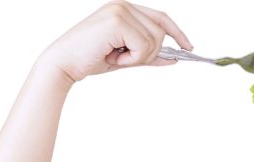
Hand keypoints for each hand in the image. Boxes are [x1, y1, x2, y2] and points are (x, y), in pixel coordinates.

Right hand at [38, 1, 192, 83]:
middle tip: (125, 59)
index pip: (161, 17)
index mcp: (125, 8)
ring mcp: (120, 11)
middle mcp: (123, 5)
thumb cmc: (91, 58)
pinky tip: (112, 57)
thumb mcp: (127, 56)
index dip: (178, 32)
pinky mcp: (117, 21)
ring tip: (115, 57)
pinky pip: (143, 47)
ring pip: (154, 40)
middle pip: (161, 32)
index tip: (188, 47)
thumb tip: (174, 58)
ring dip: (138, 57)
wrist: (65, 63)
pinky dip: (131, 59)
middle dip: (150, 53)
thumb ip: (150, 55)